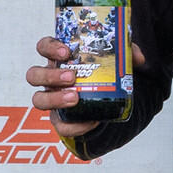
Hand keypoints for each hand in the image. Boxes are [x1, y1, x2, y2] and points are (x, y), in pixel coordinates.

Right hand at [28, 37, 143, 136]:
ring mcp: (52, 99)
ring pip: (38, 100)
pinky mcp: (61, 120)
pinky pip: (60, 126)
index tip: (67, 51)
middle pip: (34, 75)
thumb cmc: (105, 74)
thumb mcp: (117, 60)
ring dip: (53, 99)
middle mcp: (50, 78)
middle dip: (50, 75)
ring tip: (75, 98)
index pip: (43, 47)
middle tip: (72, 77)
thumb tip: (138, 58)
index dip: (50, 47)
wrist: (110, 102)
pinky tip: (91, 121)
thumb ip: (127, 53)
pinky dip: (75, 126)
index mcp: (60, 58)